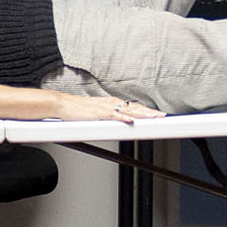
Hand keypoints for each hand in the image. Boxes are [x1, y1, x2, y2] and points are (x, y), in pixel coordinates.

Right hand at [43, 94, 159, 123]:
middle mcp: (111, 103)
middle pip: (134, 108)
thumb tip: (118, 122)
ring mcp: (105, 108)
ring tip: (153, 117)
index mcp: (112, 103)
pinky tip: (131, 120)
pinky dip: (122, 118)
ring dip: (141, 114)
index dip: (146, 111)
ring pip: (128, 110)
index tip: (157, 115)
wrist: (63, 104)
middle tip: (162, 116)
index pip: (133, 107)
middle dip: (149, 112)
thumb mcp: (97, 113)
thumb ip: (109, 117)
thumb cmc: (78, 110)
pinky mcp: (98, 113)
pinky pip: (113, 115)